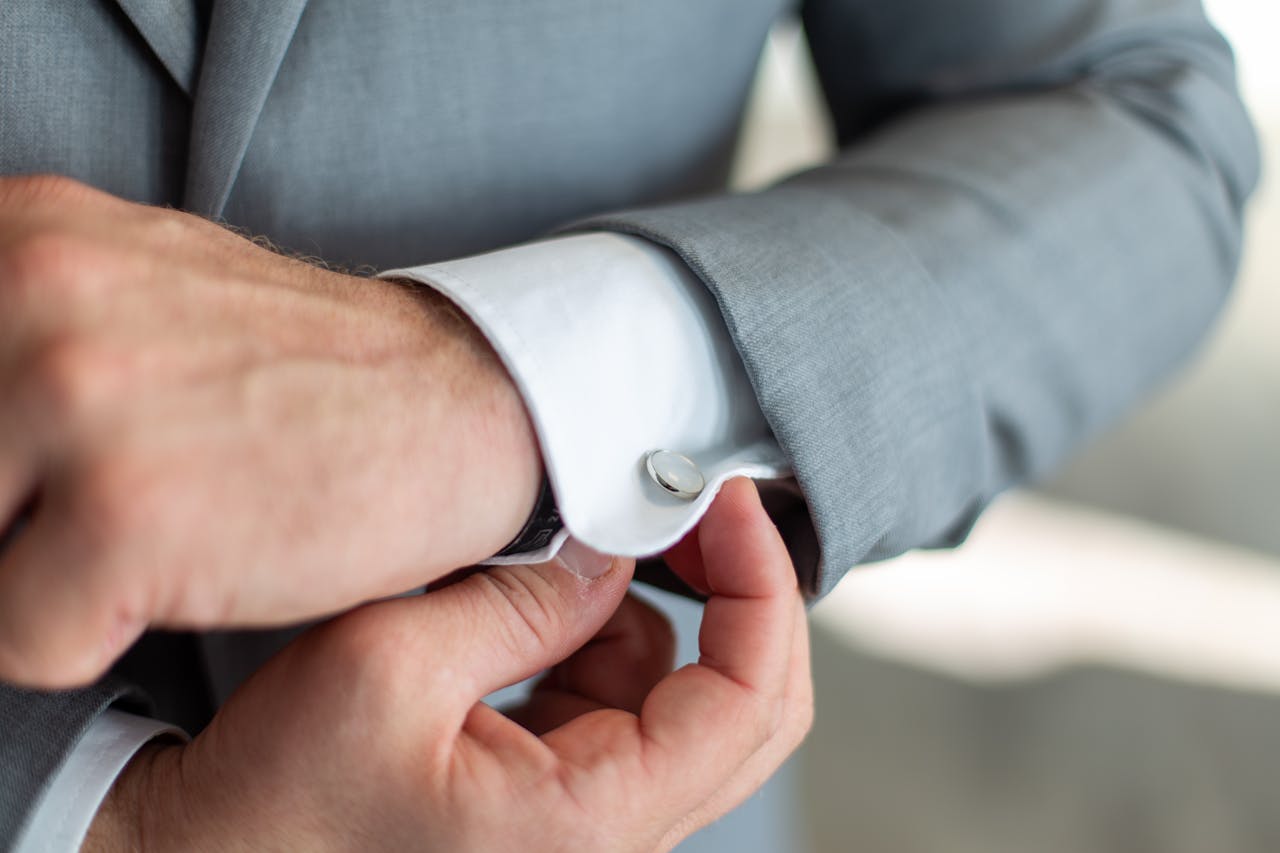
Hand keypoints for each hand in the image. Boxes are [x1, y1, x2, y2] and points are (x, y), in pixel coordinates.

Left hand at [0, 175, 541, 687]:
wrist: (464, 405)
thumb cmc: (307, 369)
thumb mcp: (136, 289)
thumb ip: (14, 330)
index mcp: (18, 234)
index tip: (47, 477)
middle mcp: (30, 294)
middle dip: (9, 520)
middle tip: (116, 501)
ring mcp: (78, 401)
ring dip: (42, 577)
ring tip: (152, 531)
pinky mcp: (129, 517)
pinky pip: (19, 641)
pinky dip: (91, 638)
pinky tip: (187, 573)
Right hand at [86, 479, 812, 852]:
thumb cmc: (279, 791)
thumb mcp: (390, 664)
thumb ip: (522, 598)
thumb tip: (615, 547)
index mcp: (590, 820)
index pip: (747, 701)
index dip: (761, 585)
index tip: (727, 497)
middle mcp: (611, 835)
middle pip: (751, 710)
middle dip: (736, 594)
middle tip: (688, 507)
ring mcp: (590, 818)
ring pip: (690, 699)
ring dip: (658, 611)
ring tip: (579, 552)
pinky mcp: (559, 793)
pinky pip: (627, 704)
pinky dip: (606, 638)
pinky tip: (544, 604)